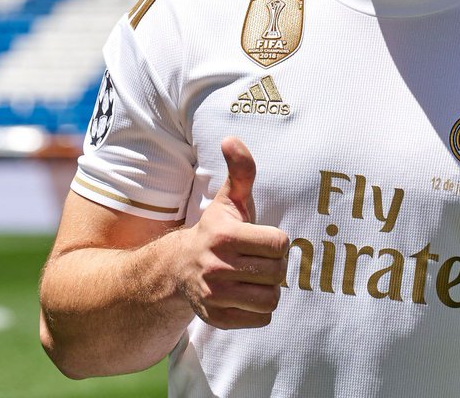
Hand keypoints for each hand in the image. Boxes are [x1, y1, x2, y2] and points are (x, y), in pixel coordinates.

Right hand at [174, 136, 289, 328]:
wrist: (179, 268)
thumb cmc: (216, 230)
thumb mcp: (230, 200)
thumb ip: (241, 171)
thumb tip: (232, 139)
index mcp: (225, 237)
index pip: (280, 244)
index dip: (276, 241)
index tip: (262, 239)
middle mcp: (217, 268)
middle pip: (278, 273)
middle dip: (273, 266)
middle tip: (258, 260)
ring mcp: (216, 297)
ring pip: (271, 299)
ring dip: (268, 289)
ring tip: (254, 278)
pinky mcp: (218, 319)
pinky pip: (262, 319)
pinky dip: (259, 309)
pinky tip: (245, 295)